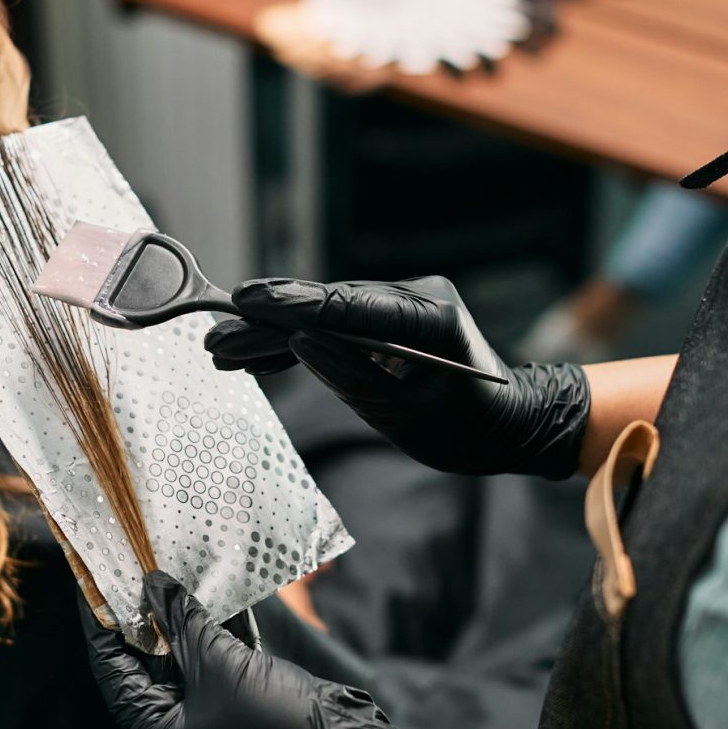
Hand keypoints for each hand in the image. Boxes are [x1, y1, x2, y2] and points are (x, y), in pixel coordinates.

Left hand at [79, 571, 439, 728]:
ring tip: (164, 567)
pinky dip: (209, 626)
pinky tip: (206, 587)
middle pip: (144, 661)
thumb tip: (152, 584)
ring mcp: (206, 712)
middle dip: (141, 613)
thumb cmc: (268, 715)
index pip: (112, 671)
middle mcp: (174, 726)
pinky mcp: (234, 697)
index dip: (101, 624)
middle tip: (131, 566)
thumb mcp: (217, 662)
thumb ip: (180, 621)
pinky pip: (211, 656)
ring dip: (177, 615)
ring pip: (180, 654)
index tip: (94, 582)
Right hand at [205, 276, 590, 477]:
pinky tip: (262, 357)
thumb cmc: (468, 430)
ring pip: (327, 316)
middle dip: (268, 323)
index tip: (243, 301)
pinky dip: (302, 344)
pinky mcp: (393, 319)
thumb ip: (352, 377)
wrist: (511, 424)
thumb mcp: (409, 417)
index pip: (347, 305)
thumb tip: (299, 346)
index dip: (291, 304)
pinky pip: (340, 327)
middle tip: (216, 339)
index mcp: (429, 317)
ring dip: (276, 335)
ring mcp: (404, 304)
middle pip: (328, 307)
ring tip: (224, 351)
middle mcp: (416, 297)